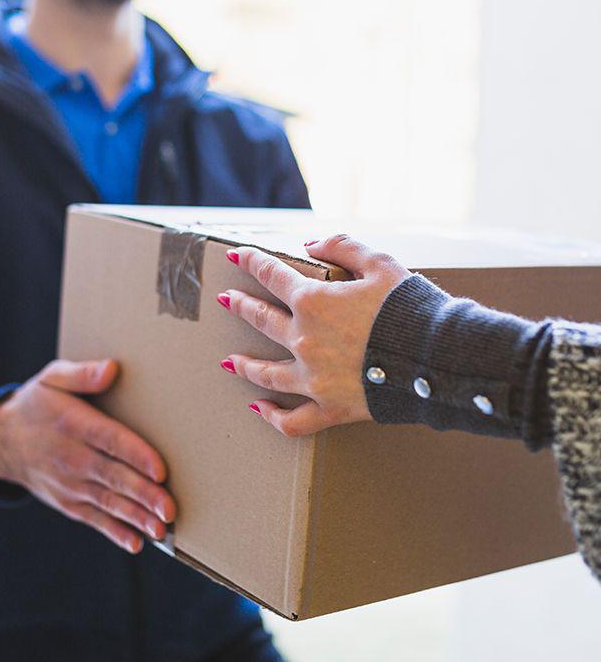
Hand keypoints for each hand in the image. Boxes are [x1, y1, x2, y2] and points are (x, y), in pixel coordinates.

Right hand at [0, 359, 175, 553]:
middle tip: (169, 508)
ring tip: (160, 529)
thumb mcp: (53, 378)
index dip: (136, 455)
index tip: (160, 469)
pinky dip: (114, 532)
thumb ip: (82, 374)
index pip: (110, 440)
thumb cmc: (38, 404)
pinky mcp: (68, 502)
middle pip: (114, 477)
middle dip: (144, 494)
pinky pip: (94, 519)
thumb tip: (112, 369)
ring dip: (136, 517)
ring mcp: (70, 484)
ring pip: (108, 502)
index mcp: (73, 425)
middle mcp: (72, 458)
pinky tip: (134, 542)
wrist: (1, 441)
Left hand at [219, 235, 409, 436]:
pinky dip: (273, 416)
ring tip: (229, 361)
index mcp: (313, 302)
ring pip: (266, 373)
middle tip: (225, 301)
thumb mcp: (380, 263)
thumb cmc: (411, 307)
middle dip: (241, 306)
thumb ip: (342, 247)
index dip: (251, 262)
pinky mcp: (330, 409)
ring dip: (245, 364)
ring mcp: (313, 378)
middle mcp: (304, 339)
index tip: (234, 257)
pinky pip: (293, 420)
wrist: (438, 358)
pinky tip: (259, 409)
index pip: (272, 275)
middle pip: (261, 320)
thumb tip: (309, 243)